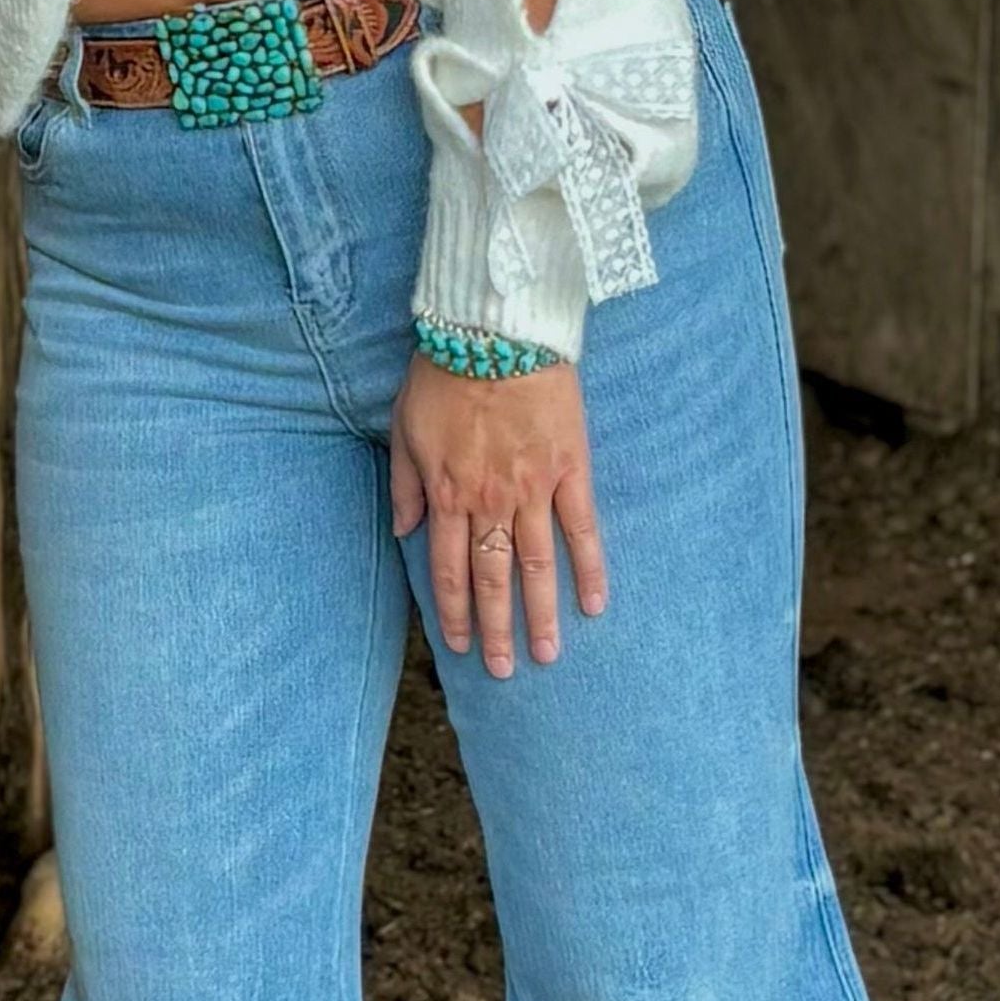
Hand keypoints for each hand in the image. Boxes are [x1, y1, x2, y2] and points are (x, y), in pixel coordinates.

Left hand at [390, 357, 606, 678]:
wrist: (495, 330)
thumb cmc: (443, 373)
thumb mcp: (404, 428)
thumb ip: (405, 485)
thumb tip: (405, 531)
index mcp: (448, 493)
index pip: (450, 569)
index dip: (454, 613)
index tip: (461, 647)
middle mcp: (490, 500)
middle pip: (493, 578)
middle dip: (498, 629)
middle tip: (508, 670)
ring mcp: (533, 487)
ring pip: (538, 564)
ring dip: (542, 613)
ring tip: (548, 654)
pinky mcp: (569, 467)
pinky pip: (582, 527)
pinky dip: (590, 568)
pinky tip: (594, 604)